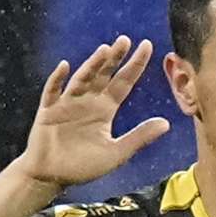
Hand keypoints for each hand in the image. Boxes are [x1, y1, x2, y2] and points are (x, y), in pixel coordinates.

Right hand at [13, 36, 169, 187]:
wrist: (51, 177)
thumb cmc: (83, 166)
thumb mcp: (116, 153)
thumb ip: (139, 137)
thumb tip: (167, 124)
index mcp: (105, 109)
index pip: (123, 82)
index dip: (135, 65)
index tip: (147, 45)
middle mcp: (88, 102)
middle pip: (103, 75)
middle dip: (114, 58)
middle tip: (125, 40)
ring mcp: (67, 104)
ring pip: (82, 79)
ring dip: (92, 65)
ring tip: (104, 51)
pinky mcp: (48, 111)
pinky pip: (52, 92)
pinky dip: (57, 79)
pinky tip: (64, 66)